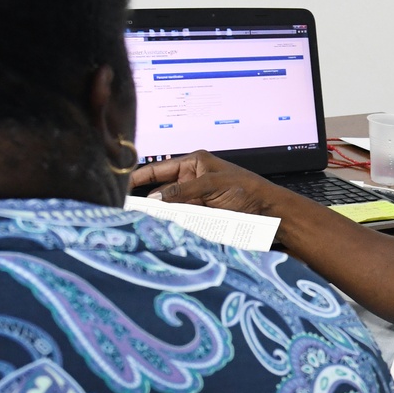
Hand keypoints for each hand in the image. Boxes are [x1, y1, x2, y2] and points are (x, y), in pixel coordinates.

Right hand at [129, 151, 285, 216]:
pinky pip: (180, 221)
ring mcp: (196, 200)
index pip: (158, 169)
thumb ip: (181, 192)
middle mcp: (192, 181)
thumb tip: (153, 200)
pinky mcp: (202, 218)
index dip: (139, 177)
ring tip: (141, 222)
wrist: (272, 215)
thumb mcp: (212, 186)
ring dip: (158, 216)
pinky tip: (161, 229)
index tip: (120, 186)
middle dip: (147, 201)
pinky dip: (171, 225)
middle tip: (127, 211)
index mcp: (194, 163)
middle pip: (160, 191)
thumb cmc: (248, 192)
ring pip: (168, 209)